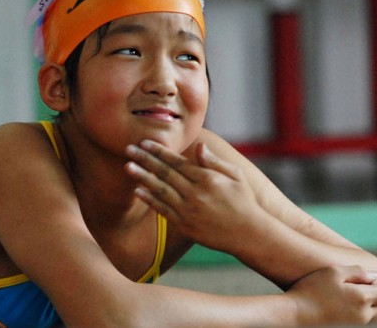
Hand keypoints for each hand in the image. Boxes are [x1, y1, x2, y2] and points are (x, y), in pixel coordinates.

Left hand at [124, 140, 260, 250]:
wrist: (248, 234)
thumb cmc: (244, 201)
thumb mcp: (236, 176)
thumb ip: (214, 162)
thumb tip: (198, 146)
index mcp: (207, 179)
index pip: (177, 161)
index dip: (159, 151)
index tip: (145, 142)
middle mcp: (195, 193)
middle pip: (165, 173)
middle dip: (145, 159)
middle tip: (129, 149)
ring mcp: (188, 210)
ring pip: (160, 190)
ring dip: (142, 177)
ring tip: (127, 166)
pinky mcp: (185, 225)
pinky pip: (163, 210)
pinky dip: (150, 200)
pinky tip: (138, 190)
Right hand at [287, 265, 376, 324]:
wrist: (295, 313)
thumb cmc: (312, 289)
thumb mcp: (333, 272)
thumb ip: (357, 272)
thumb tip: (375, 276)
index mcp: (363, 298)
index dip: (376, 286)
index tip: (360, 281)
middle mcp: (363, 315)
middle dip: (367, 296)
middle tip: (344, 288)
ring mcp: (355, 325)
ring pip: (365, 314)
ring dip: (358, 305)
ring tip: (335, 297)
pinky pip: (354, 320)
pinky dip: (348, 313)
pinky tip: (331, 307)